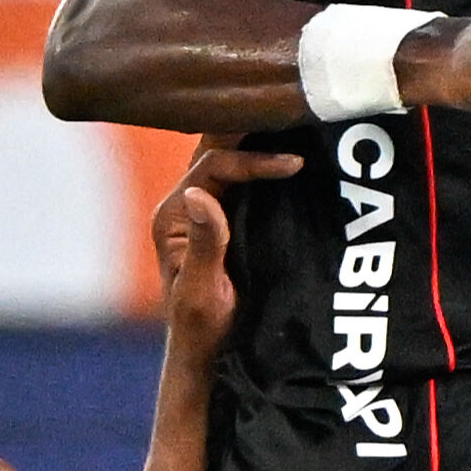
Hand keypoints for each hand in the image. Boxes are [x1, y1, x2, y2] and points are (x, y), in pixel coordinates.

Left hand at [152, 146, 296, 344]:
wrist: (206, 354)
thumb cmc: (203, 330)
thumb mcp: (204, 291)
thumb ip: (206, 243)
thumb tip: (200, 195)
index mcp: (172, 215)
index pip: (213, 166)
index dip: (255, 160)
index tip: (296, 163)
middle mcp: (184, 204)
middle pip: (215, 148)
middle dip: (252, 131)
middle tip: (295, 117)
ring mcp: (203, 209)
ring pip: (228, 157)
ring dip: (259, 142)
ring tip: (298, 128)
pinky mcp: (224, 219)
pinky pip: (243, 177)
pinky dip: (266, 162)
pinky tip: (294, 156)